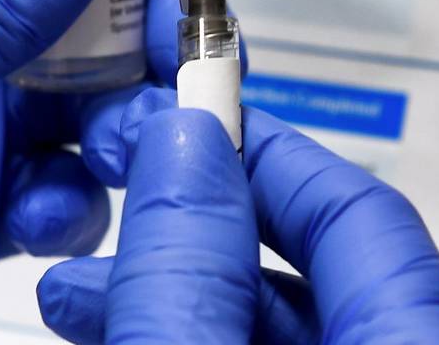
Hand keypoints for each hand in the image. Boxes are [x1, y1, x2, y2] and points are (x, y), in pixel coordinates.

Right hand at [40, 88, 438, 343]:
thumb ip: (188, 275)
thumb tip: (184, 147)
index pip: (364, 214)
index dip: (267, 149)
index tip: (185, 115)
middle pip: (311, 266)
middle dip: (194, 216)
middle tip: (116, 182)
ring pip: (265, 322)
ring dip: (169, 283)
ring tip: (74, 284)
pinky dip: (176, 332)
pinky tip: (104, 327)